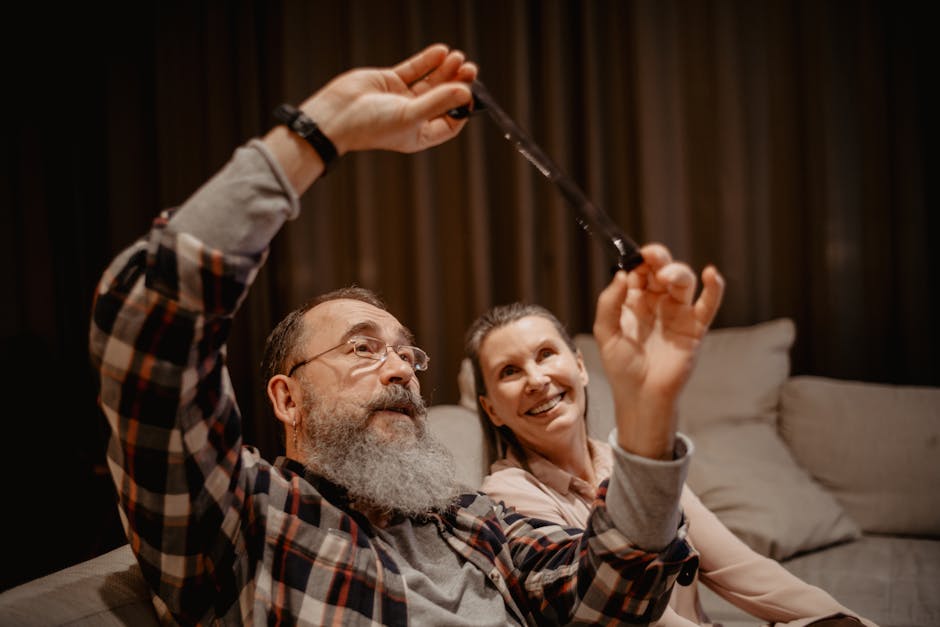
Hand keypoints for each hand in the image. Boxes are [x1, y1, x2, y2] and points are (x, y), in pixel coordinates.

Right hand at [301, 43, 476, 154]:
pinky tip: (441, 51)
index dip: (462, 108)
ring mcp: (402, 98)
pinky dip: (427, 60)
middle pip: (442, 98)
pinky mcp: (391, 81)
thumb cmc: (370, 126)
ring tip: (458, 57)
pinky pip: (414, 69)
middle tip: (470, 69)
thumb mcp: (410, 116)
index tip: (471, 94)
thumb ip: (438, 102)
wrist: (337, 115)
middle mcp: (413, 117)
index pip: (449, 123)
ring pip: (430, 81)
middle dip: (457, 83)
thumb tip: (465, 92)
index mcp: (419, 134)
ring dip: (445, 69)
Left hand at [592, 243, 723, 458]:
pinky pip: (708, 303)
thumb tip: (622, 274)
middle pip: (662, 270)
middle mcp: (657, 302)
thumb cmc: (621, 367)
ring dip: (677, 272)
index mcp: (634, 301)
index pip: (639, 272)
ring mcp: (677, 313)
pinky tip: (711, 274)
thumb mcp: (606, 333)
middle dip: (658, 259)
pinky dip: (714, 287)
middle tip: (652, 257)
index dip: (638, 262)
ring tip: (667, 277)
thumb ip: (609, 303)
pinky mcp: (695, 327)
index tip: (635, 259)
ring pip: (683, 282)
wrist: (641, 396)